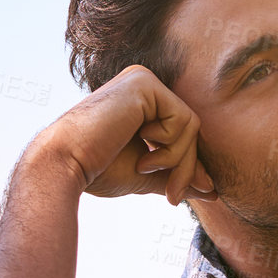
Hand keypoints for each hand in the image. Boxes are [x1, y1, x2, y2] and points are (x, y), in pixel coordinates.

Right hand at [30, 65, 215, 205]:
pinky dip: (169, 146)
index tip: (180, 194)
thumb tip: (212, 190)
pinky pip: (184, 120)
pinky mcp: (145, 84)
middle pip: (190, 129)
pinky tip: (140, 149)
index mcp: (141, 103)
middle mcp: (143, 85)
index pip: (182, 132)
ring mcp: (143, 80)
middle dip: (186, 167)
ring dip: (176, 159)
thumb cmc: (98, 170)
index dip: (187, 166)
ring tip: (145, 167)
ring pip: (190, 127)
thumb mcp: (148, 174)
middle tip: (173, 197)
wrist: (66, 165)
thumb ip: (177, 175)